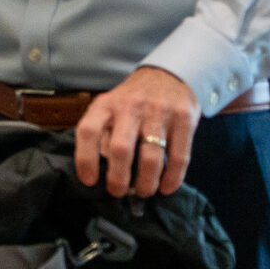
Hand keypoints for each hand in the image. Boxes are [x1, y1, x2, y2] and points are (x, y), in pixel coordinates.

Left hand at [74, 66, 200, 197]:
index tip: (89, 181)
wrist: (168, 76)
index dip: (85, 159)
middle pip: (121, 149)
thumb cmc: (132, 100)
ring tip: (144, 192)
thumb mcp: (110, 108)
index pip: (88, 131)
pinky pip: (179, 156)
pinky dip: (173, 177)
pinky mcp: (184, 119)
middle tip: (118, 192)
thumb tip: (101, 168)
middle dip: (118, 178)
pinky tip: (166, 187)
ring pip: (151, 157)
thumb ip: (103, 133)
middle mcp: (130, 107)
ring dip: (147, 182)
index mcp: (106, 105)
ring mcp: (159, 112)